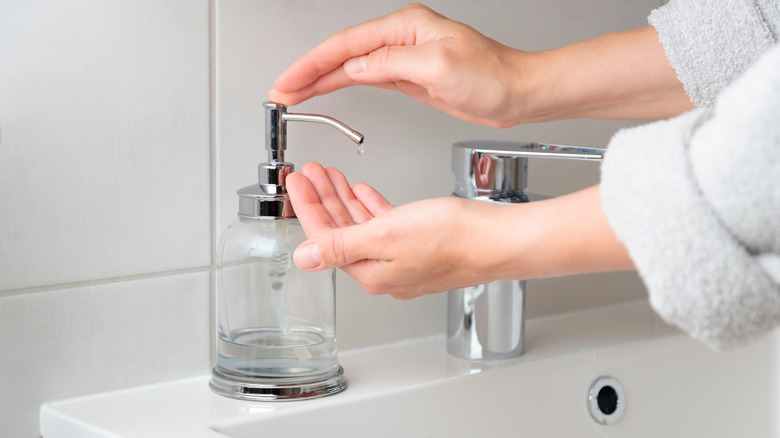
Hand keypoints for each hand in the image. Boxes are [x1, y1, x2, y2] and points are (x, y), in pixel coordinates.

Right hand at [269, 3, 531, 127]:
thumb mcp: (438, 68)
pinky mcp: (409, 77)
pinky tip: (328, 90)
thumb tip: (357, 67)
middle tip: (282, 91)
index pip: (346, 45)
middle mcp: (402, 38)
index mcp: (406, 28)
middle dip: (309, 72)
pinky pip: (366, 78)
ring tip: (294, 94)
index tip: (290, 80)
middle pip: (342, 54)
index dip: (313, 64)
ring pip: (351, 67)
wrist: (517, 93)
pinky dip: (342, 86)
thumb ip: (392, 64)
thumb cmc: (492, 76)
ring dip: (321, 81)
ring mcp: (403, 58)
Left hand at [287, 163, 633, 299]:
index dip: (307, 206)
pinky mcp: (421, 247)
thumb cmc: (454, 238)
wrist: (500, 239)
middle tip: (310, 174)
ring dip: (344, 199)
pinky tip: (365, 192)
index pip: (324, 238)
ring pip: (362, 226)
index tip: (297, 182)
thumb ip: (341, 244)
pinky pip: (386, 225)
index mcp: (371, 271)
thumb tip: (303, 257)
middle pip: (341, 231)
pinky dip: (371, 206)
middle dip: (323, 199)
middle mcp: (385, 270)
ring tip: (331, 177)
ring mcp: (403, 259)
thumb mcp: (386, 235)